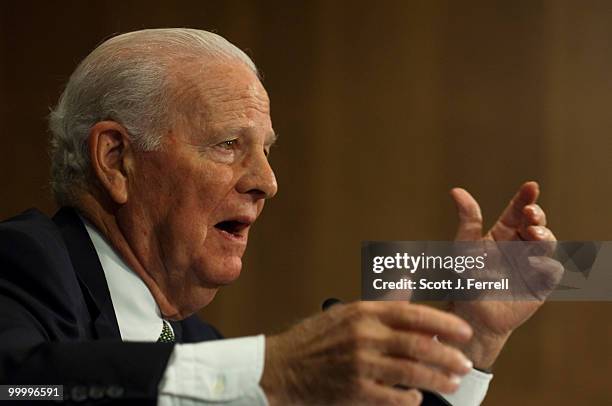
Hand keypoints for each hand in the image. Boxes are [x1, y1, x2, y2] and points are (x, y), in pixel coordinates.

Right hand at [261, 301, 473, 404]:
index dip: (444, 323)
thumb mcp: (347, 313)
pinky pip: (394, 398)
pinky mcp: (355, 391)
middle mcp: (364, 336)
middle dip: (448, 356)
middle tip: (465, 363)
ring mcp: (360, 365)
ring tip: (451, 382)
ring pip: (412, 373)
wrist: (281, 367)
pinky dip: (410, 398)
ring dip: (437, 379)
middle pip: (419, 345)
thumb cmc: (315, 339)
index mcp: (364, 312)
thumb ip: (382, 303)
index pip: (413, 314)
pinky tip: (417, 397)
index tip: (463, 332)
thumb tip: (409, 282)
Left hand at [448, 181, 561, 368]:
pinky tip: (535, 260)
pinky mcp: (540, 285)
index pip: (518, 211)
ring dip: (544, 236)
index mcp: (504, 234)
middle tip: (530, 213)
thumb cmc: (465, 279)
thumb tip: (456, 190)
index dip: (525, 198)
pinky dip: (547, 264)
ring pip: (547, 244)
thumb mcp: (464, 247)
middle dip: (537, 216)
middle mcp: (521, 246)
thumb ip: (467, 220)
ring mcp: (532, 264)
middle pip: (536, 224)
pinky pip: (551, 271)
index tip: (531, 186)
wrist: (472, 313)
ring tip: (532, 234)